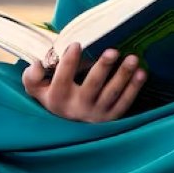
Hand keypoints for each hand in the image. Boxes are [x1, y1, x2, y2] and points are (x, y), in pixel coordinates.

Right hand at [22, 42, 145, 121]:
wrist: (67, 128)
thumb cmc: (53, 98)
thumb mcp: (37, 90)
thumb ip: (32, 76)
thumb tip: (39, 63)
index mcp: (58, 99)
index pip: (63, 79)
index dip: (68, 62)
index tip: (76, 44)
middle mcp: (78, 108)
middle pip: (92, 86)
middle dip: (103, 68)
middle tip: (113, 50)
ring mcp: (97, 114)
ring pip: (112, 94)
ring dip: (123, 76)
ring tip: (132, 58)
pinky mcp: (111, 118)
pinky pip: (125, 103)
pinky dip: (134, 88)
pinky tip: (141, 72)